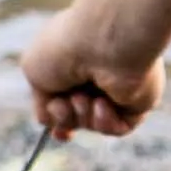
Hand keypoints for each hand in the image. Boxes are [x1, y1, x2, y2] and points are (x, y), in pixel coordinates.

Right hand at [21, 10, 163, 140]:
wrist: (104, 42)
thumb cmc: (64, 48)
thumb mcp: (33, 69)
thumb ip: (40, 97)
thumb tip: (50, 120)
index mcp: (71, 59)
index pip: (61, 95)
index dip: (55, 116)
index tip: (54, 128)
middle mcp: (95, 73)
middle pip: (74, 116)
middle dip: (64, 117)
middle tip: (64, 104)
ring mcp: (117, 87)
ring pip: (92, 124)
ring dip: (82, 116)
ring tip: (83, 98)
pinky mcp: (137, 100)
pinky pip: (118, 127)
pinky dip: (105, 122)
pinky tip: (103, 104)